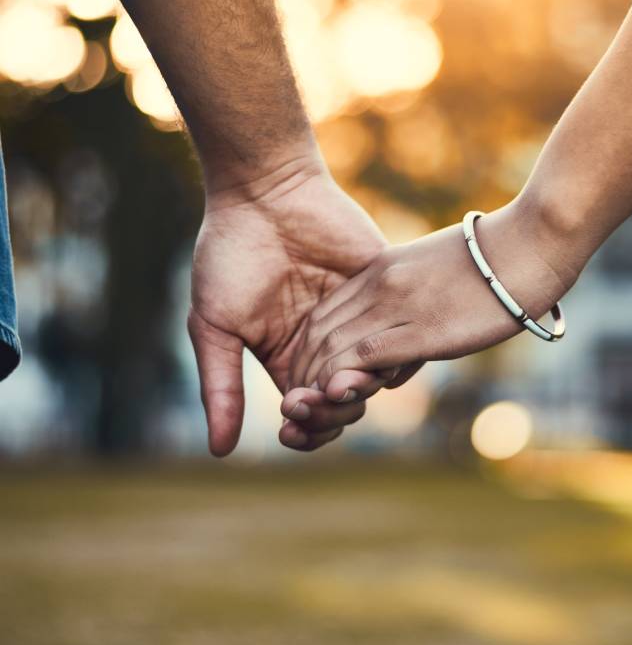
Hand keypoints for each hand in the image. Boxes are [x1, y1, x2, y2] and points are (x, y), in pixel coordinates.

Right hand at [188, 156, 404, 454]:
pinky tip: (380, 361)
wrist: (265, 191)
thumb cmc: (231, 255)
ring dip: (362, 389)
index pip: (308, 411)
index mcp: (287, 356)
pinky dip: (397, 354)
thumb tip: (220, 453)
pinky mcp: (384, 288)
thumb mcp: (215, 325)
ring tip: (343, 384)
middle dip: (333, 413)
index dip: (305, 428)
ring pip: (376, 373)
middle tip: (317, 400)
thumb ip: (221, 386)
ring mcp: (358, 317)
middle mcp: (327, 343)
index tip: (290, 424)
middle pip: (344, 400)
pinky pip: (402, 332)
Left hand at [288, 202, 576, 395]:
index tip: (308, 375)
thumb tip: (394, 356)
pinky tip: (338, 397)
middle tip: (299, 401)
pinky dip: (345, 379)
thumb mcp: (433, 273)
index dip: (309, 348)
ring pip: (336, 347)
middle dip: (304, 369)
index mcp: (380, 269)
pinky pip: (367, 357)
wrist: (528, 244)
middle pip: (320, 331)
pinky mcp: (422, 329)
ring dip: (318, 381)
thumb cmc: (492, 262)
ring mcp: (399, 305)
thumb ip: (406, 304)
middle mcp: (380, 285)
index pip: (325, 312)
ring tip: (311, 407)